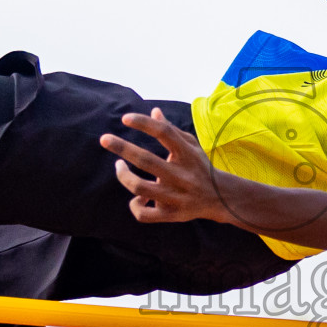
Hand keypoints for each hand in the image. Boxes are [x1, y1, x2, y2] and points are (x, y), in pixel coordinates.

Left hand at [101, 110, 223, 223]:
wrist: (222, 198)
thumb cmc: (200, 167)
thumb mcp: (191, 146)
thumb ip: (171, 130)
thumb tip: (153, 111)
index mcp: (187, 154)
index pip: (164, 133)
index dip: (143, 123)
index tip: (125, 119)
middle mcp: (182, 175)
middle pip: (146, 160)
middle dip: (122, 148)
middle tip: (104, 139)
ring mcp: (176, 197)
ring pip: (140, 188)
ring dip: (124, 176)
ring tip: (118, 167)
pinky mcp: (172, 214)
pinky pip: (145, 214)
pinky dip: (135, 206)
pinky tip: (136, 198)